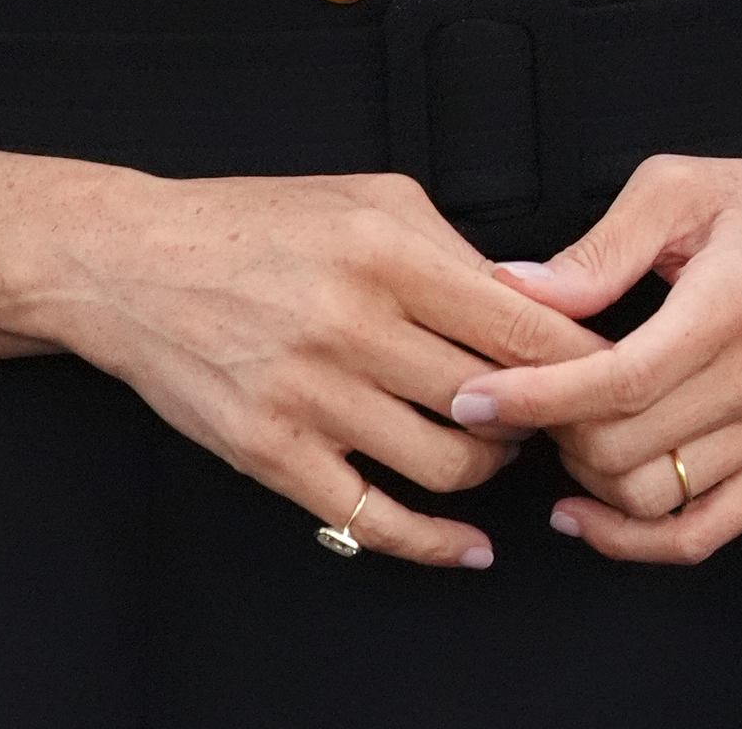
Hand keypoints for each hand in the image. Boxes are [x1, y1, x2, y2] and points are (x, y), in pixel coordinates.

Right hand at [34, 166, 610, 567]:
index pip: (522, 323)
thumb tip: (533, 303)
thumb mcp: (368, 198)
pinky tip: (467, 544)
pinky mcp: (273, 453)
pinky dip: (436, 544)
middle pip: (496, 400)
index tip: (608, 371)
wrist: (133, 261)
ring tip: (491, 444)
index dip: (580, 358)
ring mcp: (311, 396)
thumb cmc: (254, 222)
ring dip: (490, 466)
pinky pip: (376, 520)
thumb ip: (453, 248)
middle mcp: (352, 323)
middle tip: (552, 413)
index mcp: (385, 250)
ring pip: (450, 463)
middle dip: (540, 415)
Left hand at [448, 152, 741, 560]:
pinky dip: (637, 539)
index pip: (617, 381)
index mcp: (733, 303)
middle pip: (627, 448)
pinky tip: (586, 513)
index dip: (535, 397)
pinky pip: (706, 533)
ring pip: (657, 500)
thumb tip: (516, 289)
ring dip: (587, 479)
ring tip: (560, 432)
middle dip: (551, 432)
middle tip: (516, 396)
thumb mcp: (680, 187)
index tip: (475, 395)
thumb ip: (598, 247)